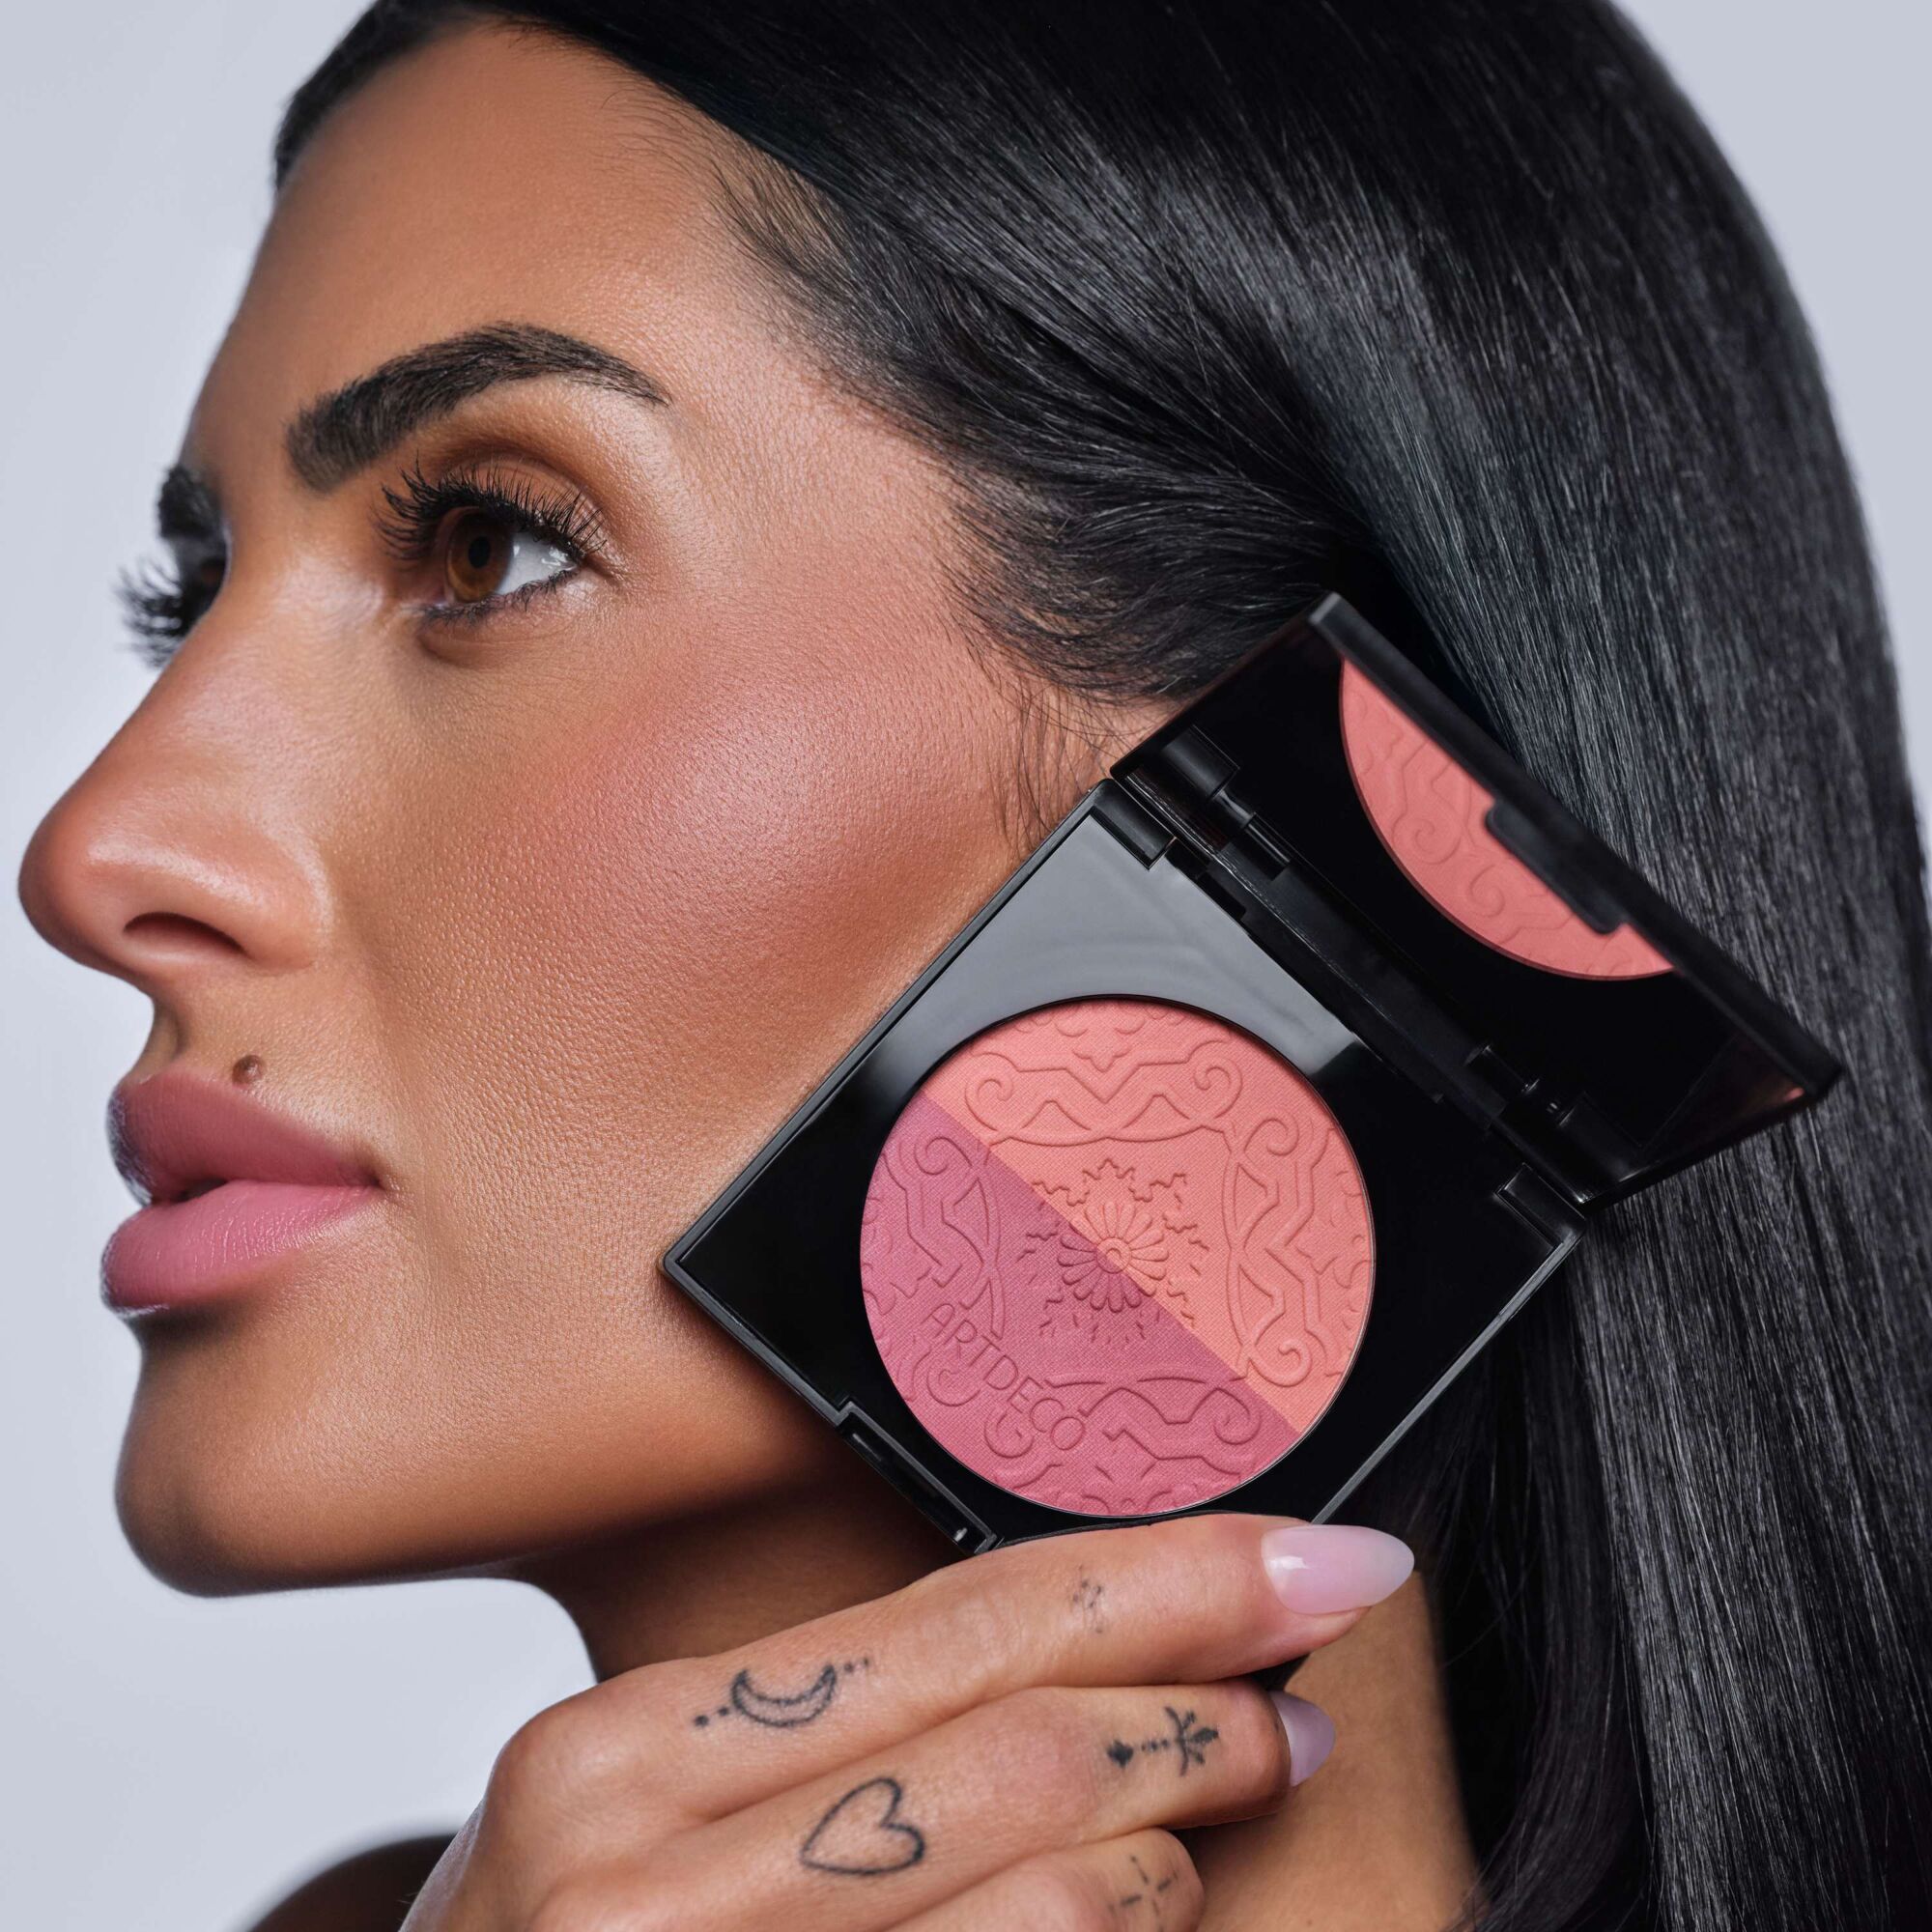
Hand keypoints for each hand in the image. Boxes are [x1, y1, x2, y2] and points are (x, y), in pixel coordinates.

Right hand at [402, 1513, 1413, 1929]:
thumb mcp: (630, 1831)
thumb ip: (813, 1737)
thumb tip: (1064, 1656)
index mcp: (612, 1755)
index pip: (952, 1622)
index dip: (1163, 1579)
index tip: (1307, 1555)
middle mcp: (644, 1881)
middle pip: (1018, 1740)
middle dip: (1208, 1699)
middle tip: (1308, 1686)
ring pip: (1050, 1889)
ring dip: (1178, 1842)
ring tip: (1228, 1805)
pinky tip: (1145, 1908)